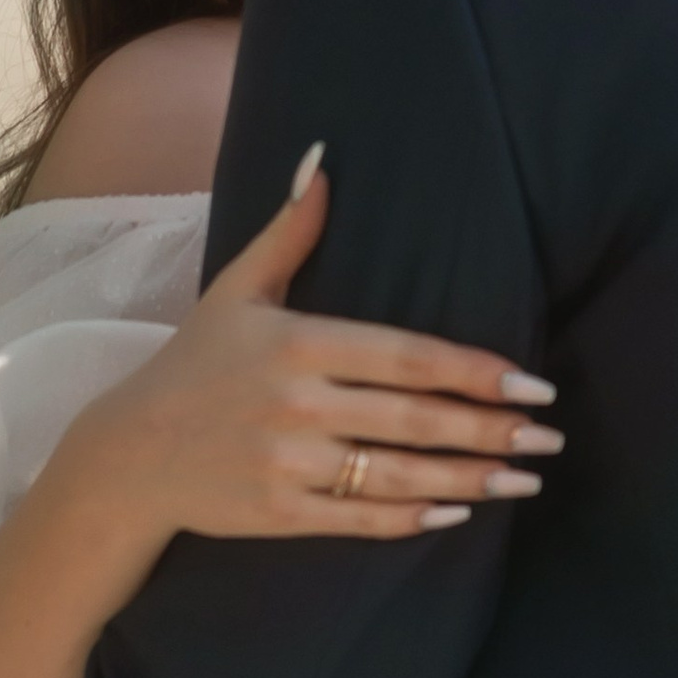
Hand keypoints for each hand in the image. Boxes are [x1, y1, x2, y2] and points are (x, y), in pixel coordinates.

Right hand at [56, 159, 561, 543]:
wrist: (128, 453)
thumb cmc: (193, 362)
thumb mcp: (237, 289)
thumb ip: (290, 230)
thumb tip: (323, 159)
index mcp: (298, 343)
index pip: (407, 356)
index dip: (475, 372)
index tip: (532, 384)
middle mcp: (297, 404)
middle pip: (415, 418)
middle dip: (491, 430)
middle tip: (550, 436)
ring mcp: (288, 464)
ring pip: (399, 474)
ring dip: (471, 478)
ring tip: (526, 478)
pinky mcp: (280, 514)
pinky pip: (361, 518)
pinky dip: (413, 518)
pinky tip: (461, 510)